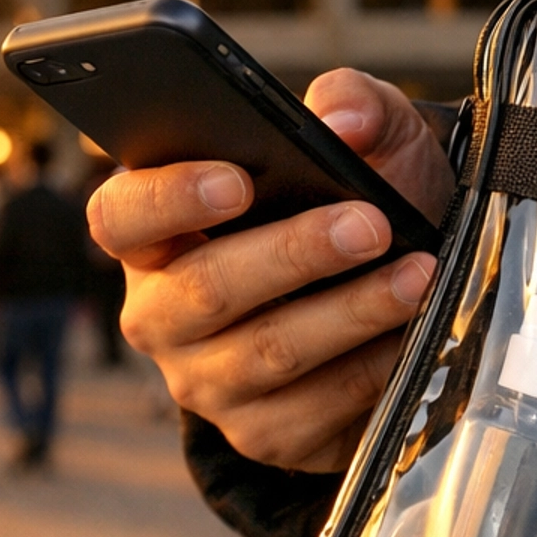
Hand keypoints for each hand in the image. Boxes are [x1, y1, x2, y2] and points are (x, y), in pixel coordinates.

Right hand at [87, 70, 453, 472]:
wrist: (403, 287)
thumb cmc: (358, 201)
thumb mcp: (366, 139)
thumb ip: (353, 102)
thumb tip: (342, 116)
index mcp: (155, 232)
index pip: (121, 216)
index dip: (169, 199)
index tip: (238, 181)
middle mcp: (162, 312)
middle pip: (205, 289)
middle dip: (294, 253)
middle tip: (369, 224)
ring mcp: (205, 381)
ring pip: (268, 351)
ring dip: (350, 312)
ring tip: (415, 275)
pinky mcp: (260, 433)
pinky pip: (312, 409)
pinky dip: (371, 368)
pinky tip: (412, 336)